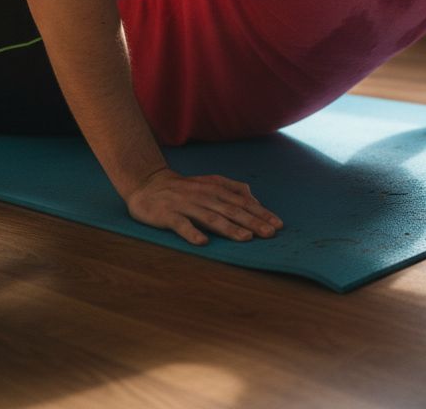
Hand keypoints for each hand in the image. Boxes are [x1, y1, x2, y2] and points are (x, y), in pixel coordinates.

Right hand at [125, 168, 283, 244]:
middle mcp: (203, 195)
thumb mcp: (209, 183)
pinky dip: (192, 233)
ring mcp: (185, 205)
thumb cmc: (183, 188)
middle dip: (253, 222)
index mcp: (215, 188)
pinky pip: (181, 225)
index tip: (278, 225)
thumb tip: (253, 197)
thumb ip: (232, 188)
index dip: (261, 213)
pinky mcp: (167, 214)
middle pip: (231, 210)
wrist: (147, 183)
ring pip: (210, 217)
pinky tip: (203, 242)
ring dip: (229, 228)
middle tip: (270, 233)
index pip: (243, 202)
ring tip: (246, 238)